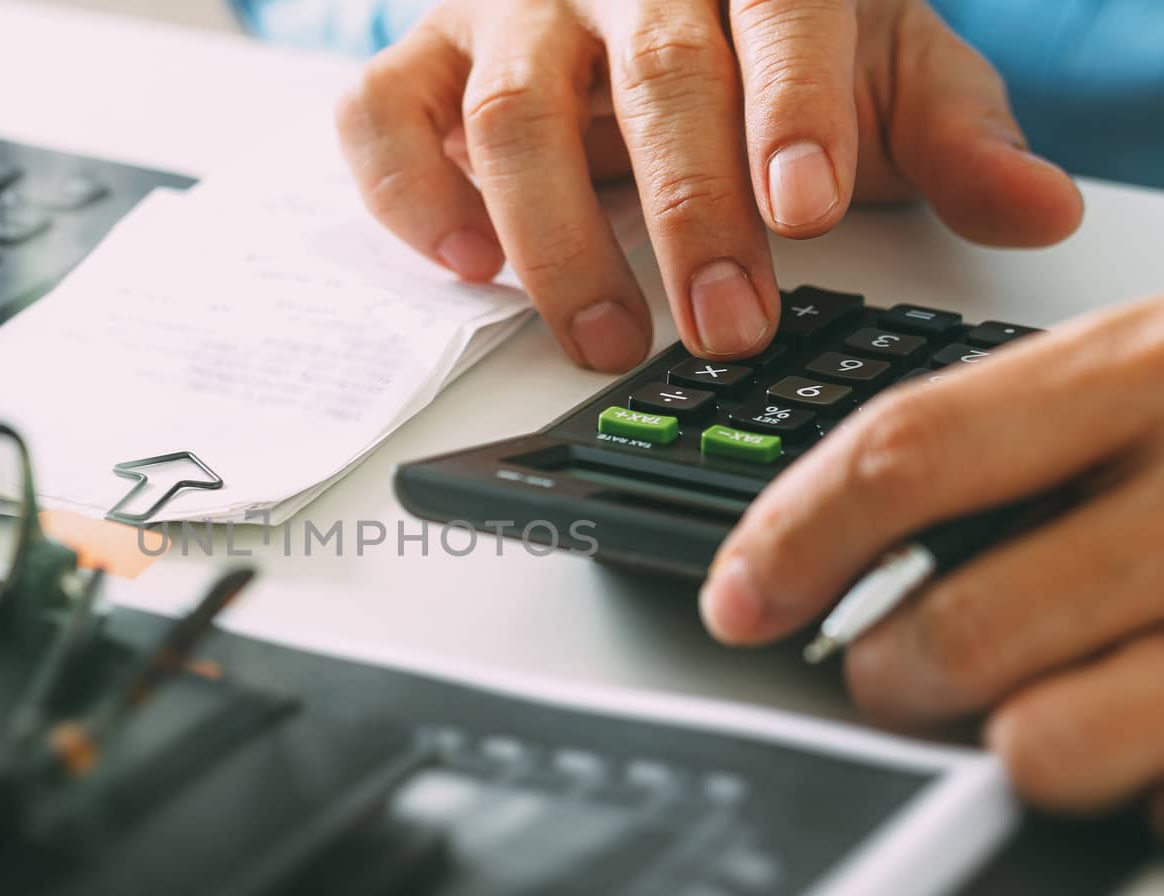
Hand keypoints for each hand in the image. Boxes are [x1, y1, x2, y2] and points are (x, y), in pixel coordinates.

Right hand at [335, 0, 1083, 371]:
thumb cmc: (764, 40)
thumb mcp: (876, 69)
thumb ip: (948, 131)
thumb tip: (1037, 209)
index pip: (778, 8)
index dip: (789, 108)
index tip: (810, 210)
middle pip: (649, 74)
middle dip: (689, 212)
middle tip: (725, 326)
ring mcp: (508, 14)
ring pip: (512, 114)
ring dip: (558, 240)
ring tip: (607, 339)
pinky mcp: (425, 62)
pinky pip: (381, 118)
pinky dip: (408, 196)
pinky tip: (466, 265)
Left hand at [699, 297, 1163, 832]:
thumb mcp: (1162, 369)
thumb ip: (1032, 434)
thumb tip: (848, 530)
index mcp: (1151, 367)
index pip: (910, 452)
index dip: (794, 536)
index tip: (736, 597)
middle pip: (966, 616)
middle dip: (886, 672)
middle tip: (874, 673)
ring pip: (1052, 738)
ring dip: (1000, 746)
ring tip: (1007, 722)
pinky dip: (1136, 793)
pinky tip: (1145, 749)